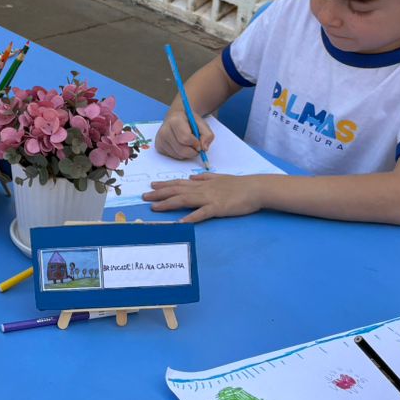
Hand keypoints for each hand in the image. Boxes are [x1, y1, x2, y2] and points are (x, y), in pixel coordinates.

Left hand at [145, 172, 261, 222]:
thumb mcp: (219, 177)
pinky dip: (191, 217)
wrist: (255, 188)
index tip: (151, 186)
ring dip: (168, 204)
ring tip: (154, 208)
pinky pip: (202, 213)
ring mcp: (209, 198)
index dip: (164, 185)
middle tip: (144, 197)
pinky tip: (180, 222)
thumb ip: (204, 177)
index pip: (179, 183)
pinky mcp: (218, 208)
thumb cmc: (239, 184)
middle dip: (159, 194)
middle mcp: (202, 189)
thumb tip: (191, 176)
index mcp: (202, 183)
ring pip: (184, 200)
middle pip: (176, 191)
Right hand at [156, 103, 213, 160]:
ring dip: (187, 153)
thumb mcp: (202, 124)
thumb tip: (204, 148)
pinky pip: (174, 156)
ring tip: (188, 144)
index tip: (199, 143)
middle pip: (181, 150)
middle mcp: (164, 130)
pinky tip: (180, 145)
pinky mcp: (159, 146)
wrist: (176, 117)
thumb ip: (207, 135)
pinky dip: (181, 154)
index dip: (195, 143)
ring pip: (178, 155)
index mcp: (174, 121)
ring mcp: (160, 139)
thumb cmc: (189, 121)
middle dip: (192, 151)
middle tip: (196, 147)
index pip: (185, 138)